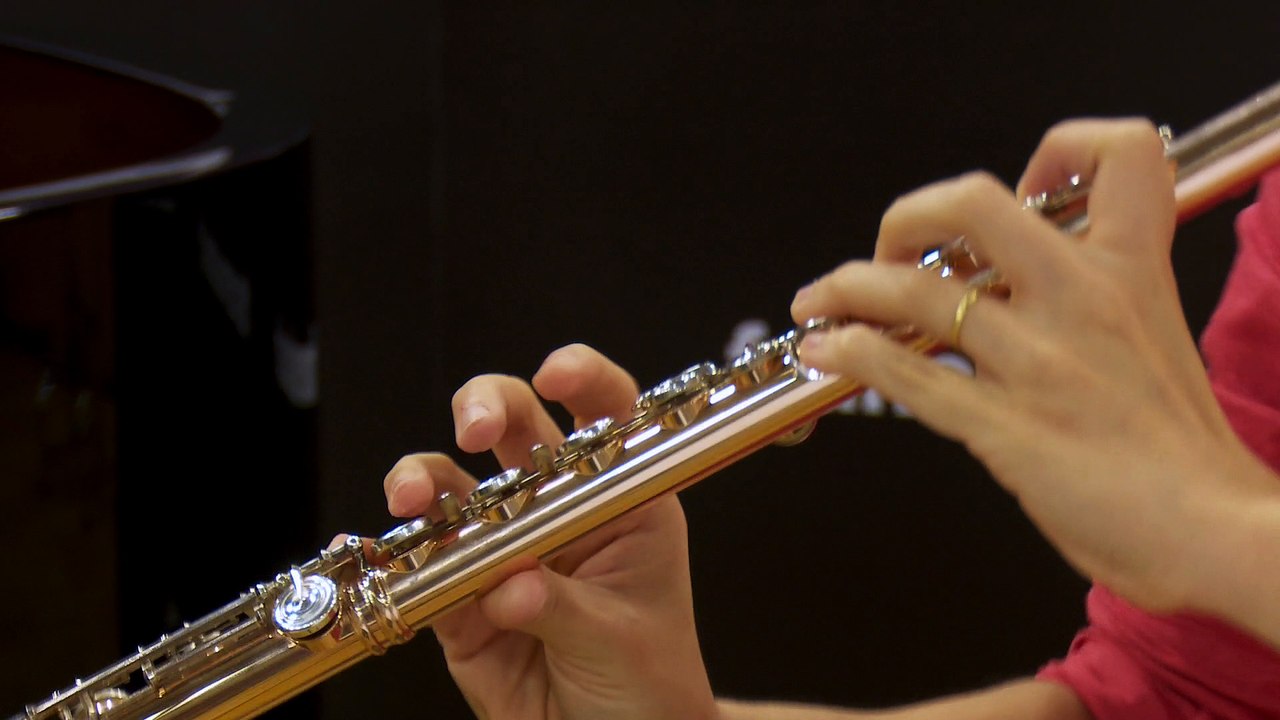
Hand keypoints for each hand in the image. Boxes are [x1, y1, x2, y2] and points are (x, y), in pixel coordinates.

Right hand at [383, 344, 716, 719]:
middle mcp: (558, 509)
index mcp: (622, 499)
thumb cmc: (648, 685)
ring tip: (415, 498)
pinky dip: (391, 553)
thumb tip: (510, 584)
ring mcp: (502, 547)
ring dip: (424, 478)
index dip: (582, 379)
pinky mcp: (457, 596)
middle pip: (513, 427)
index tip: (556, 373)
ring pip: (452, 486)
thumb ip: (562, 608)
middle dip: (484, 408)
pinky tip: (374, 548)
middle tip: (473, 428)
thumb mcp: (620, 641)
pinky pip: (417, 565)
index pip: (608, 415)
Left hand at [790, 119, 1277, 613]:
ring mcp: (1038, 361)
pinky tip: (827, 352)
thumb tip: (1016, 293)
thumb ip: (1095, 303)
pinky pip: (904, 372)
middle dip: (908, 215)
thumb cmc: (1185, 452)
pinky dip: (849, 352)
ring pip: (914, 290)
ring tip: (820, 301)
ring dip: (847, 287)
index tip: (1021, 189)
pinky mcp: (1004, 426)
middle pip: (971, 202)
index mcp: (1130, 272)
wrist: (1218, 533)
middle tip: (889, 249)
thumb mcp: (1158, 340)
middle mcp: (1081, 299)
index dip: (1058, 151)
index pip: (1116, 155)